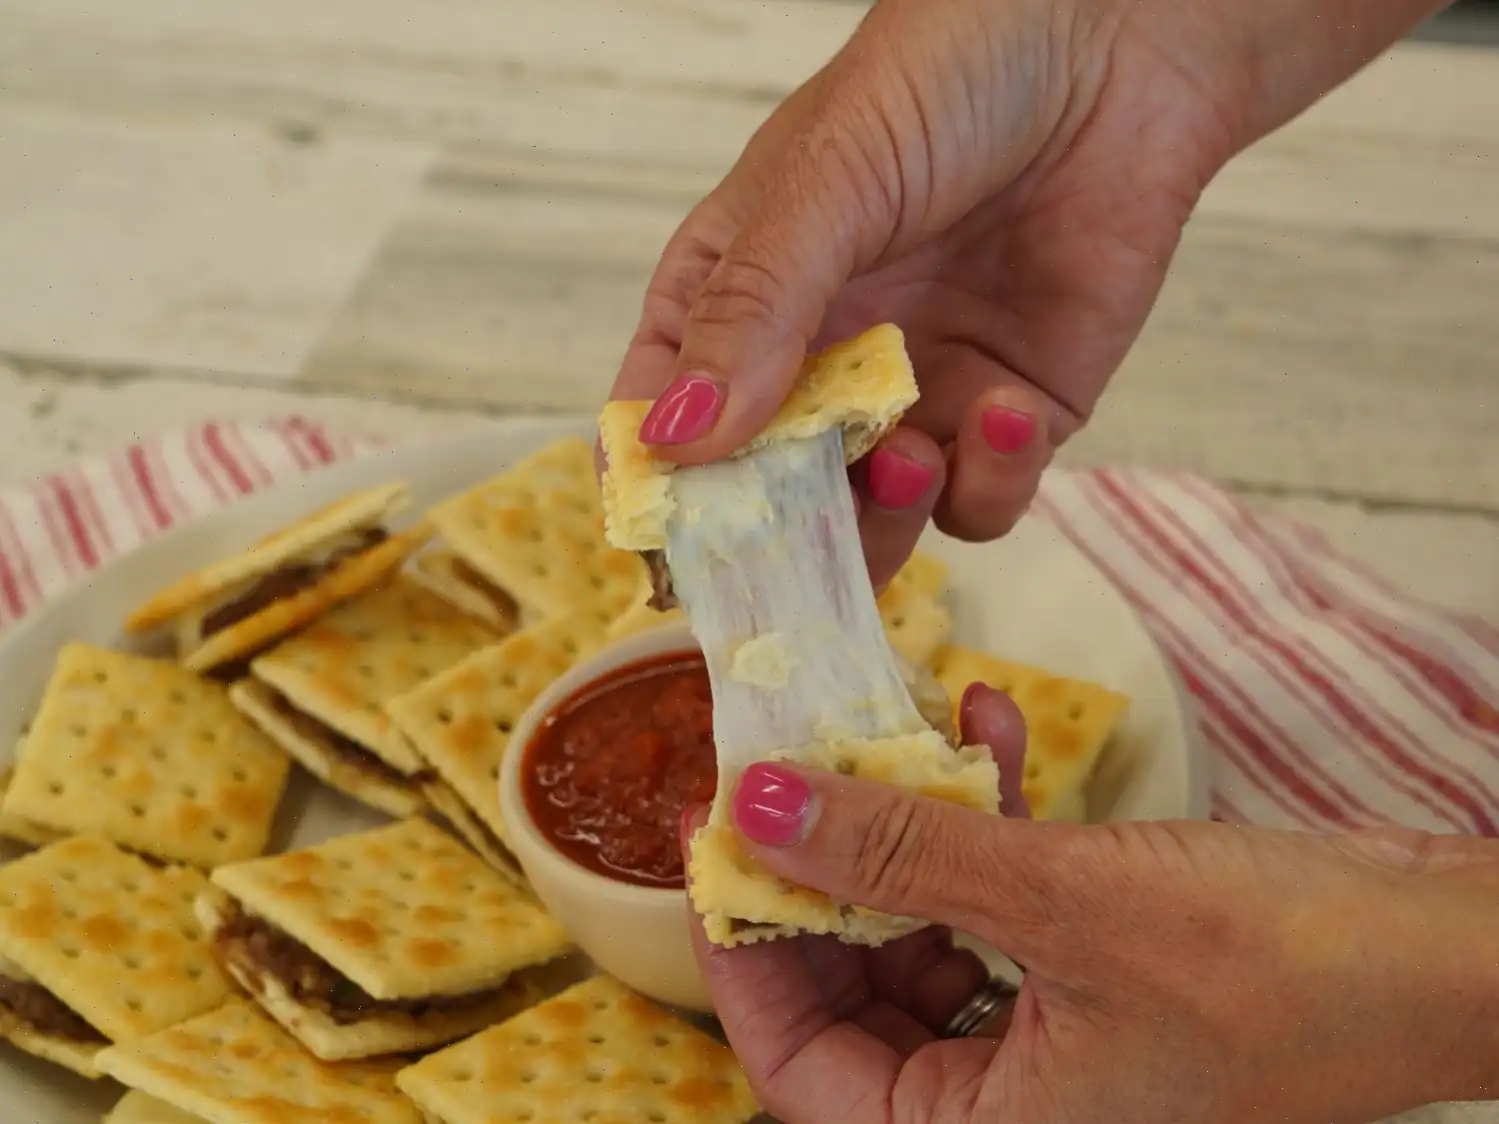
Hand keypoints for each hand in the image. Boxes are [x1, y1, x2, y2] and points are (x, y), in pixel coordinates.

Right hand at [606, 0, 1447, 586]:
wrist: (1119, 41)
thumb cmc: (947, 74)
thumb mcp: (826, 181)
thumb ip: (754, 310)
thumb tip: (679, 439)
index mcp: (738, 296)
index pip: (667, 411)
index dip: (661, 483)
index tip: (667, 541)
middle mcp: (818, 360)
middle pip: (769, 493)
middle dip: (778, 533)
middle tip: (788, 555)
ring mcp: (915, 394)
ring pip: (874, 521)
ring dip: (884, 516)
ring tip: (906, 458)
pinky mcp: (1010, 415)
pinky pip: (982, 498)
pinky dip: (990, 478)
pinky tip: (1007, 409)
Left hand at [685, 709, 1498, 1122]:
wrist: (1449, 948)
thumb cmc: (1284, 965)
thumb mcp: (1064, 901)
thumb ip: (899, 851)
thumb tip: (756, 806)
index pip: (801, 1068)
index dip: (741, 955)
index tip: (715, 839)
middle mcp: (1010, 1104)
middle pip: (853, 989)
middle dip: (826, 865)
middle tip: (794, 762)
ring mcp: (1052, 1037)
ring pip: (922, 927)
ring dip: (910, 821)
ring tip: (898, 718)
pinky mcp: (1091, 970)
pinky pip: (999, 899)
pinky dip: (986, 816)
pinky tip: (985, 722)